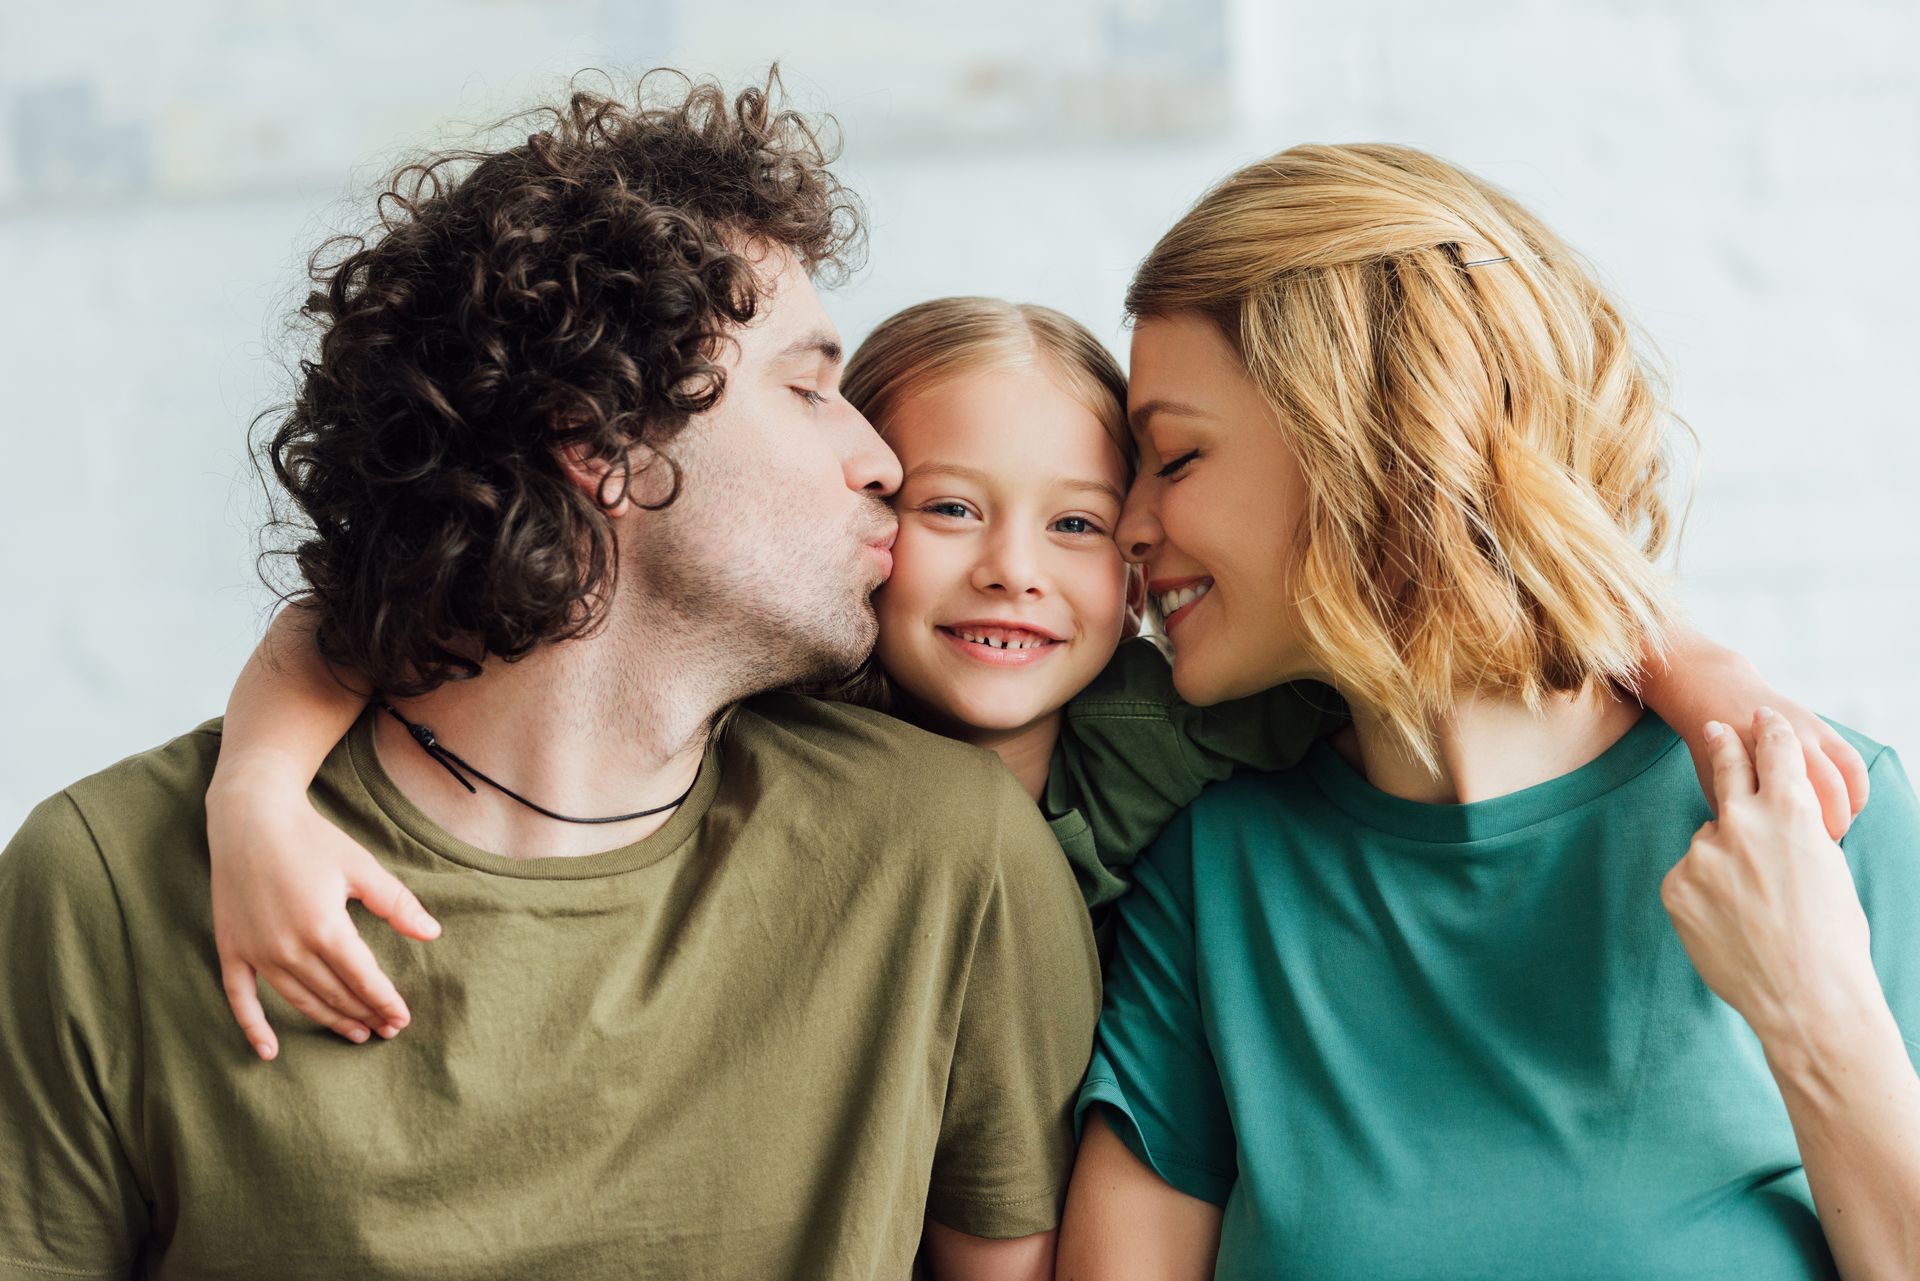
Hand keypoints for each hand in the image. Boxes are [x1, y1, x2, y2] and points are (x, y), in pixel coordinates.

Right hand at [208, 767, 439, 1059]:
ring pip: (299, 1000)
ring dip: (328, 1020)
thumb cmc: (312, 838)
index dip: (385, 1002)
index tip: (403, 1018)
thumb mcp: (361, 867)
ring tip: (355, 1032)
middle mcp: (288, 947)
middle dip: (364, 1013)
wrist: (250, 817)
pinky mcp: (231, 948)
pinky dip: (254, 1027)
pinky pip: (240, 998)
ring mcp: (256, 951)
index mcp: (325, 927)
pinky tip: (270, 1051)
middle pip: (334, 994)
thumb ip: (396, 903)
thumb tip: (432, 933)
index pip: (363, 980)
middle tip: (387, 1029)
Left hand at [1646, 641, 1868, 839]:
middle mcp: (1777, 757)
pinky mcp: (1820, 728)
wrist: (1720, 694)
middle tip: (1815, 850)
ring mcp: (1800, 737)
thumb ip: (1735, 821)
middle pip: (1812, 806)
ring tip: (1832, 832)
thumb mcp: (1713, 789)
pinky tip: (1850, 809)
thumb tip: (1759, 854)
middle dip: (1819, 834)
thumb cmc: (1715, 753)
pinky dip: (1856, 790)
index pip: (1777, 825)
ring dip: (1840, 815)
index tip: (1793, 859)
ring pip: (1835, 786)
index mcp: (1743, 778)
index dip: (1792, 846)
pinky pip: (1850, 763)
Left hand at [1660, 709, 1882, 1049]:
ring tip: (1752, 910)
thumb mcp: (1827, 869)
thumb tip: (1779, 826)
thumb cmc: (1832, 939)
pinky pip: (1689, 878)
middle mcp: (1743, 820)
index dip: (1769, 731)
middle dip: (1723, 743)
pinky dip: (1704, 896)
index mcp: (1792, 810)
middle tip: (1714, 726)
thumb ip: (1795, 836)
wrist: (1807, 995)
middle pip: (1727, 766)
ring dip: (1723, 864)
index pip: (1777, 752)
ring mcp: (1705, 850)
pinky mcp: (1677, 883)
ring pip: (1708, 843)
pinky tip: (1728, 925)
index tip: (1759, 716)